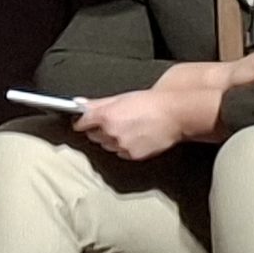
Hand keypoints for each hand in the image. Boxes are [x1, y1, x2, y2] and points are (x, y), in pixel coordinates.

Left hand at [74, 86, 213, 161]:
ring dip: (111, 139)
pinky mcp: (133, 155)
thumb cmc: (150, 103)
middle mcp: (111, 132)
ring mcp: (122, 145)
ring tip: (127, 128)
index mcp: (105, 115)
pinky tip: (135, 137)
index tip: (81, 122)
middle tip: (111, 122)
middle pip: (93, 136)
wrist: (173, 114)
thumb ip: (97, 103)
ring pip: (107, 146)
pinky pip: (121, 153)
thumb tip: (79, 103)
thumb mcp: (120, 98)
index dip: (81, 122)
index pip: (82, 123)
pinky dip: (124, 147)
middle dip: (98, 130)